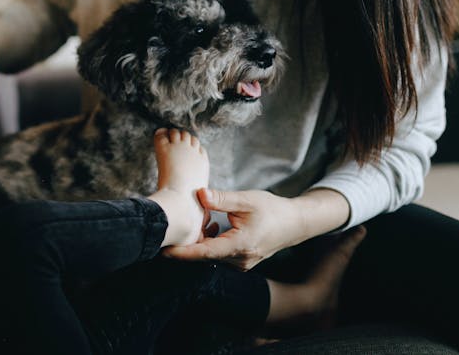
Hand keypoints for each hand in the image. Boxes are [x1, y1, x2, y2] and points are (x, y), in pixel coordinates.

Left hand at [163, 188, 309, 269]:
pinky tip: (210, 226)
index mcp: (241, 245)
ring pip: (211, 256)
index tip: (163, 250)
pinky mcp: (241, 262)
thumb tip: (199, 194)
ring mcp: (242, 264)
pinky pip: (219, 256)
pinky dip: (210, 243)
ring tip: (197, 221)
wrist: (294, 223)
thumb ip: (222, 199)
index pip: (205, 253)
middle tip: (172, 228)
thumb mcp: (246, 200)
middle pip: (205, 256)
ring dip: (199, 241)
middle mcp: (240, 260)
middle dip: (187, 242)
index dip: (183, 252)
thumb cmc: (272, 210)